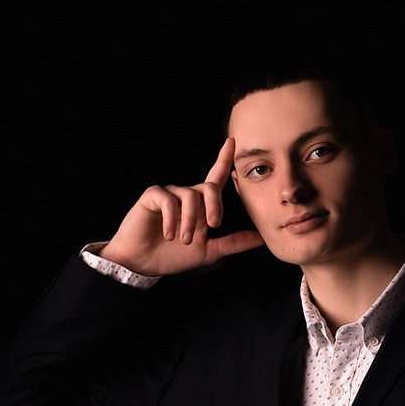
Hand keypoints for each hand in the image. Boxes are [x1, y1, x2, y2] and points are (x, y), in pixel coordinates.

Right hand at [99, 139, 263, 275]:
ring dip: (190, 221)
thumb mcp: (208, 251)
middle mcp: (186, 196)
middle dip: (215, 206)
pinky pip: (168, 200)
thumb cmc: (172, 256)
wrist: (143, 264)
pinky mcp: (152, 196)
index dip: (224, 159)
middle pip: (209, 187)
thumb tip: (261, 238)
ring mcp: (169, 194)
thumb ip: (233, 243)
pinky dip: (171, 219)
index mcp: (200, 206)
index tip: (232, 142)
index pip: (215, 178)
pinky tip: (168, 234)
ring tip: (185, 239)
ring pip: (190, 196)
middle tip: (214, 226)